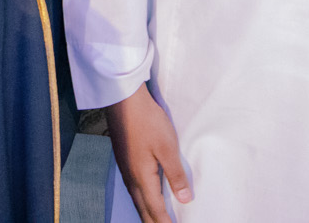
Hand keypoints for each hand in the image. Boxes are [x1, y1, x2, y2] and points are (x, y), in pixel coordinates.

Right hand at [103, 85, 191, 222]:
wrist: (123, 99)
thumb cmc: (147, 121)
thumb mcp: (167, 147)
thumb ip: (176, 175)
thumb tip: (185, 199)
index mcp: (141, 176)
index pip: (155, 209)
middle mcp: (130, 176)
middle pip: (142, 208)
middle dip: (152, 222)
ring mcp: (124, 168)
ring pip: (135, 199)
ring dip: (145, 212)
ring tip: (153, 220)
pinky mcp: (123, 159)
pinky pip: (132, 188)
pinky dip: (140, 199)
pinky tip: (143, 196)